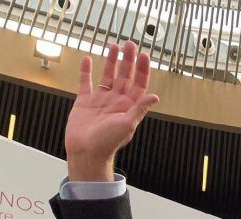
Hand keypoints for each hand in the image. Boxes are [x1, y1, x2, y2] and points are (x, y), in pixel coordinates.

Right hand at [65, 42, 159, 181]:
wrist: (86, 151)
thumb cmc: (108, 142)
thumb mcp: (128, 124)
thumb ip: (140, 109)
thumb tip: (155, 97)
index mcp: (129, 107)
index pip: (139, 84)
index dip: (142, 70)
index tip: (144, 56)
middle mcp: (116, 101)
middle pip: (124, 76)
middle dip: (128, 60)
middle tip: (130, 44)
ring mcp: (101, 100)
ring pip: (108, 75)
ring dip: (111, 61)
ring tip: (114, 47)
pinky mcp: (85, 101)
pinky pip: (86, 82)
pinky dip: (86, 71)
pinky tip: (88, 59)